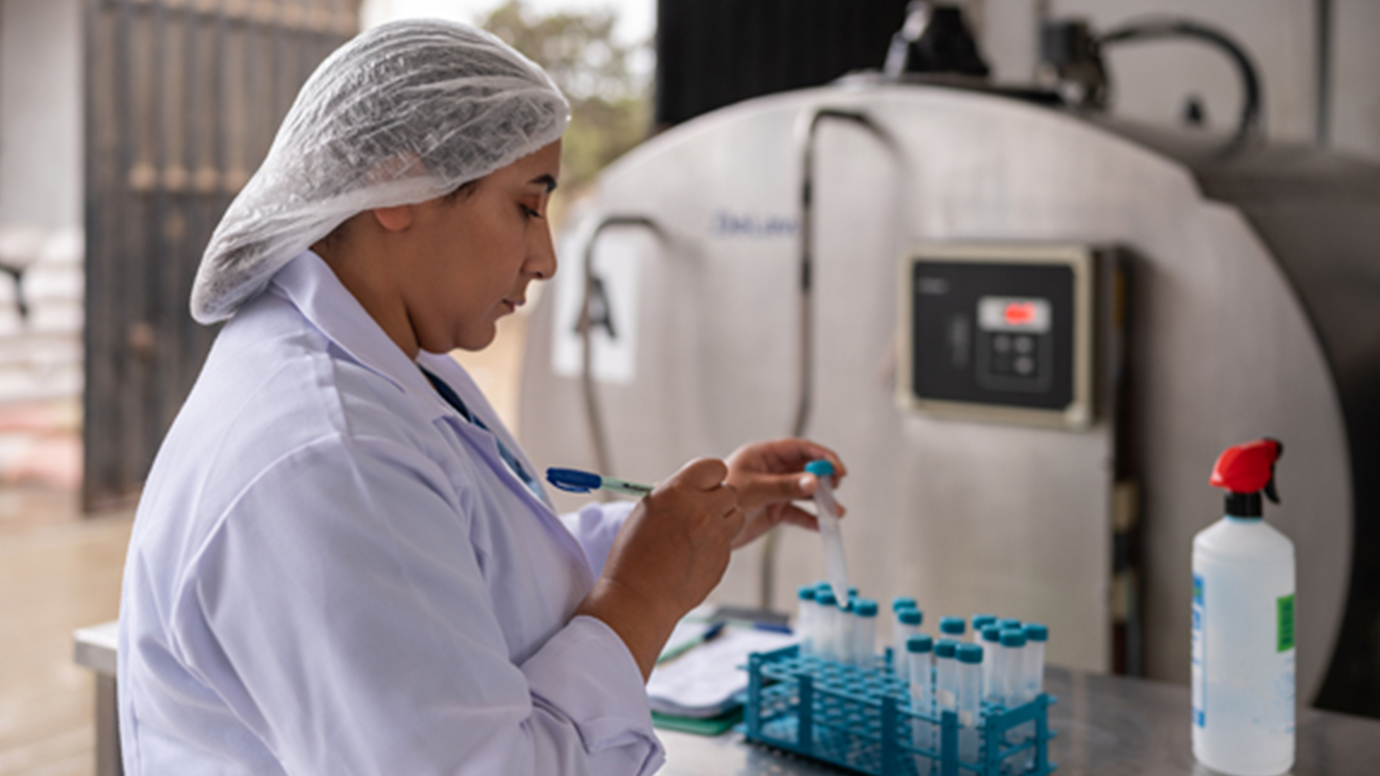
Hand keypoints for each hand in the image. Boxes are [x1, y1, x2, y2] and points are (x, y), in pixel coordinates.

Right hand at [574, 458, 742, 678]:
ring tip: (700, 532)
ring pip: (737, 515)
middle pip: (730, 491)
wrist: (639, 598)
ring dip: (723, 520)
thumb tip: (693, 489)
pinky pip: (728, 542)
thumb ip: (675, 495)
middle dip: (717, 499)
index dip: (709, 476)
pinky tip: (694, 555)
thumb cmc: (634, 555)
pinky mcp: (723, 558)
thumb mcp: (647, 511)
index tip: (703, 485)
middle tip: (700, 511)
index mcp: (679, 492)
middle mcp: (702, 510)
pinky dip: (716, 545)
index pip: (714, 466)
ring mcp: (717, 536)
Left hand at [724, 438, 847, 548]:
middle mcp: (771, 471)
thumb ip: (785, 486)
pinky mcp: (774, 511)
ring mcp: (774, 491)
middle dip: (824, 478)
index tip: (838, 469)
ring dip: (822, 501)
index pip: (799, 449)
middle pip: (806, 469)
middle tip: (837, 488)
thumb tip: (815, 481)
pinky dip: (811, 519)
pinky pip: (798, 513)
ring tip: (836, 511)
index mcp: (763, 455)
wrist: (703, 529)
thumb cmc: (720, 499)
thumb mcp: (755, 490)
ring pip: (805, 492)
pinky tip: (822, 526)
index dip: (821, 456)